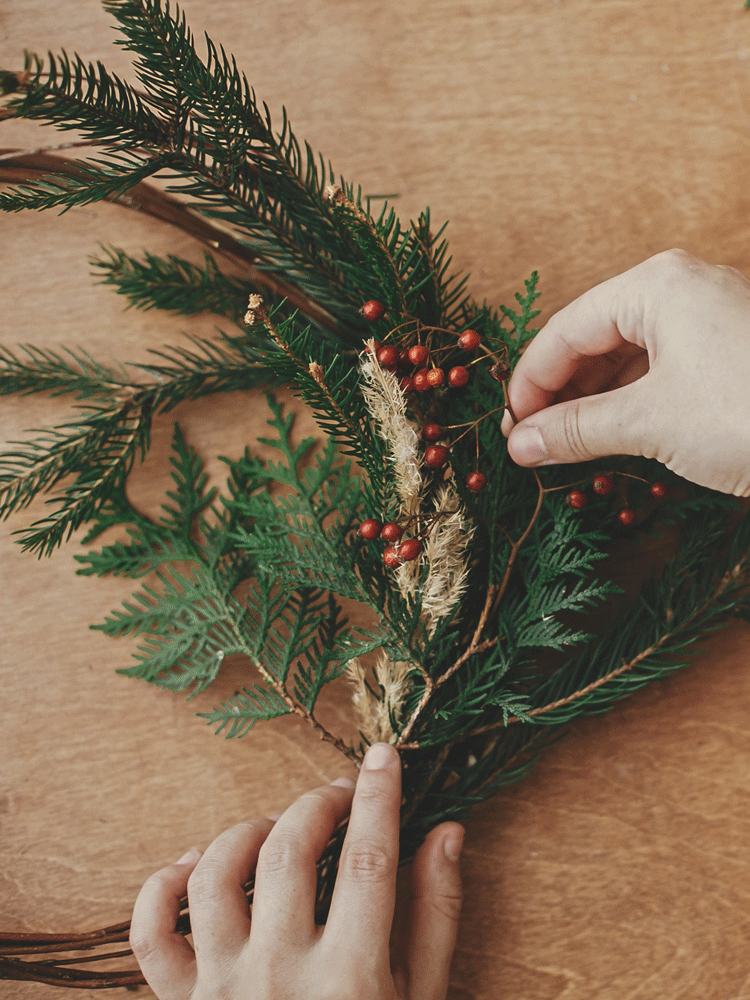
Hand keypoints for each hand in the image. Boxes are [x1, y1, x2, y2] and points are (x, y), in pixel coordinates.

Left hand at [130, 743, 463, 999]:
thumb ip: (436, 917)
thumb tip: (447, 833)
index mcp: (351, 980)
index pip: (369, 859)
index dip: (380, 796)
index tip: (386, 757)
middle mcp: (281, 977)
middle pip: (292, 852)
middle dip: (319, 803)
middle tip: (339, 794)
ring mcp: (222, 990)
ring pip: (216, 876)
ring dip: (246, 832)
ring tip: (276, 829)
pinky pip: (151, 932)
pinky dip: (162, 885)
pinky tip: (194, 865)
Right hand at [502, 249, 749, 495]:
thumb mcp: (650, 422)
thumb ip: (576, 429)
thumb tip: (519, 444)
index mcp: (657, 285)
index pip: (566, 330)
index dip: (530, 382)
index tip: (510, 429)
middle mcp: (683, 291)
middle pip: (595, 340)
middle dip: (561, 395)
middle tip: (534, 444)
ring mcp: (711, 322)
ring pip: (629, 360)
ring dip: (594, 407)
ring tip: (569, 450)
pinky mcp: (730, 356)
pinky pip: (663, 375)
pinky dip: (632, 409)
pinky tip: (615, 443)